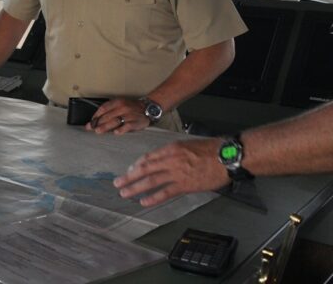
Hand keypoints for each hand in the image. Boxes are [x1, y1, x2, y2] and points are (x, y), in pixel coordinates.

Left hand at [85, 97, 149, 134]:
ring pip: (115, 121)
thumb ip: (110, 111)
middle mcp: (123, 107)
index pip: (103, 108)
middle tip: (91, 128)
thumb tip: (96, 120)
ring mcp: (129, 115)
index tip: (90, 122)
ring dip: (105, 127)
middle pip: (107, 116)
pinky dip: (121, 130)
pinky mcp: (136, 122)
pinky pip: (127, 126)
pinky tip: (115, 133)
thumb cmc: (131, 108)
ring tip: (98, 131)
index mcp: (117, 102)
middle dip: (98, 123)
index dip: (95, 116)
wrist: (148, 108)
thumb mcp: (120, 105)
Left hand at [114, 137, 229, 206]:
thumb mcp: (188, 144)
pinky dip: (153, 197)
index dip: (137, 165)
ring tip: (124, 193)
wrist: (227, 156)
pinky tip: (143, 201)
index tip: (130, 170)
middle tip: (117, 183)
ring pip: (151, 181)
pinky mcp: (185, 185)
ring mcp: (176, 173)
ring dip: (135, 188)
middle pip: (144, 169)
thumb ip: (174, 153)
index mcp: (170, 148)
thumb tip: (164, 161)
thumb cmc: (212, 149)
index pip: (148, 158)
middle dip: (129, 177)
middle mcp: (170, 160)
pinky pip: (165, 192)